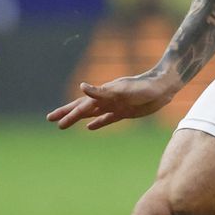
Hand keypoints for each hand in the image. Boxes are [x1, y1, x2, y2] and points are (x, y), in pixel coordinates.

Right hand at [47, 71, 180, 130]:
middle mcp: (107, 100)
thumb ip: (101, 91)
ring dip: (78, 119)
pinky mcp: (124, 112)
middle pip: (82, 108)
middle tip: (51, 120)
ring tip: (64, 124)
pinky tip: (90, 128)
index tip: (53, 120)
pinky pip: (107, 119)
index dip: (67, 113)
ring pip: (91, 114)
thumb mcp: (122, 89)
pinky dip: (97, 123)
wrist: (163, 86)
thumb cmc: (143, 87)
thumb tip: (81, 86)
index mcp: (104, 94)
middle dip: (67, 114)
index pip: (81, 105)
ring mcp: (115, 106)